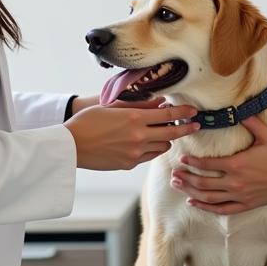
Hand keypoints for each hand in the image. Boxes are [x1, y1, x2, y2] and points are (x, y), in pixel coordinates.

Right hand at [67, 100, 199, 170]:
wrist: (71, 145)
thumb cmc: (87, 121)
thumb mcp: (111, 106)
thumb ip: (136, 104)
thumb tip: (157, 101)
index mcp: (134, 118)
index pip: (168, 115)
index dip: (184, 113)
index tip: (193, 111)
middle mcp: (138, 136)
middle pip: (172, 134)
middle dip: (186, 129)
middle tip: (195, 125)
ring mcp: (135, 153)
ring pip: (162, 147)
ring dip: (166, 139)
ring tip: (164, 133)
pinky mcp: (129, 164)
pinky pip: (148, 156)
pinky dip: (151, 148)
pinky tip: (147, 142)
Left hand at [170, 115, 266, 213]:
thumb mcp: (266, 134)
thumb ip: (249, 121)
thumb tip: (237, 108)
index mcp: (237, 163)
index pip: (207, 164)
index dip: (191, 163)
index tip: (181, 159)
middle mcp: (235, 181)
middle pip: (203, 182)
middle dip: (186, 178)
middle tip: (173, 175)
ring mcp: (241, 195)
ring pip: (209, 197)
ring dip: (191, 192)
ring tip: (178, 187)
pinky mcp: (248, 204)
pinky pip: (222, 209)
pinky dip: (206, 207)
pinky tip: (194, 203)